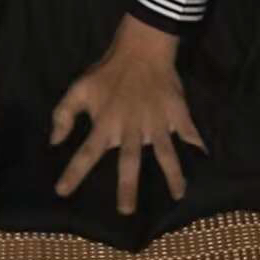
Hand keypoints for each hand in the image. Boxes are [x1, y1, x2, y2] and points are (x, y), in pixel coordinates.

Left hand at [51, 15, 206, 215]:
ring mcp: (156, 122)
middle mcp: (131, 128)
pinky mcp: (175, 112)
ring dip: (172, 175)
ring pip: (165, 154)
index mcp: (106, 124)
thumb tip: (54, 141)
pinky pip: (188, 131)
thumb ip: (63, 114)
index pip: (86, 154)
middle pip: (129, 163)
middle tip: (126, 212)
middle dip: (128, 188)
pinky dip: (197, 142)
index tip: (62, 192)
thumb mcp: (79, 88)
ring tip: (178, 195)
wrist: (141, 47)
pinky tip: (204, 156)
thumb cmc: (108, 72)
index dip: (73, 173)